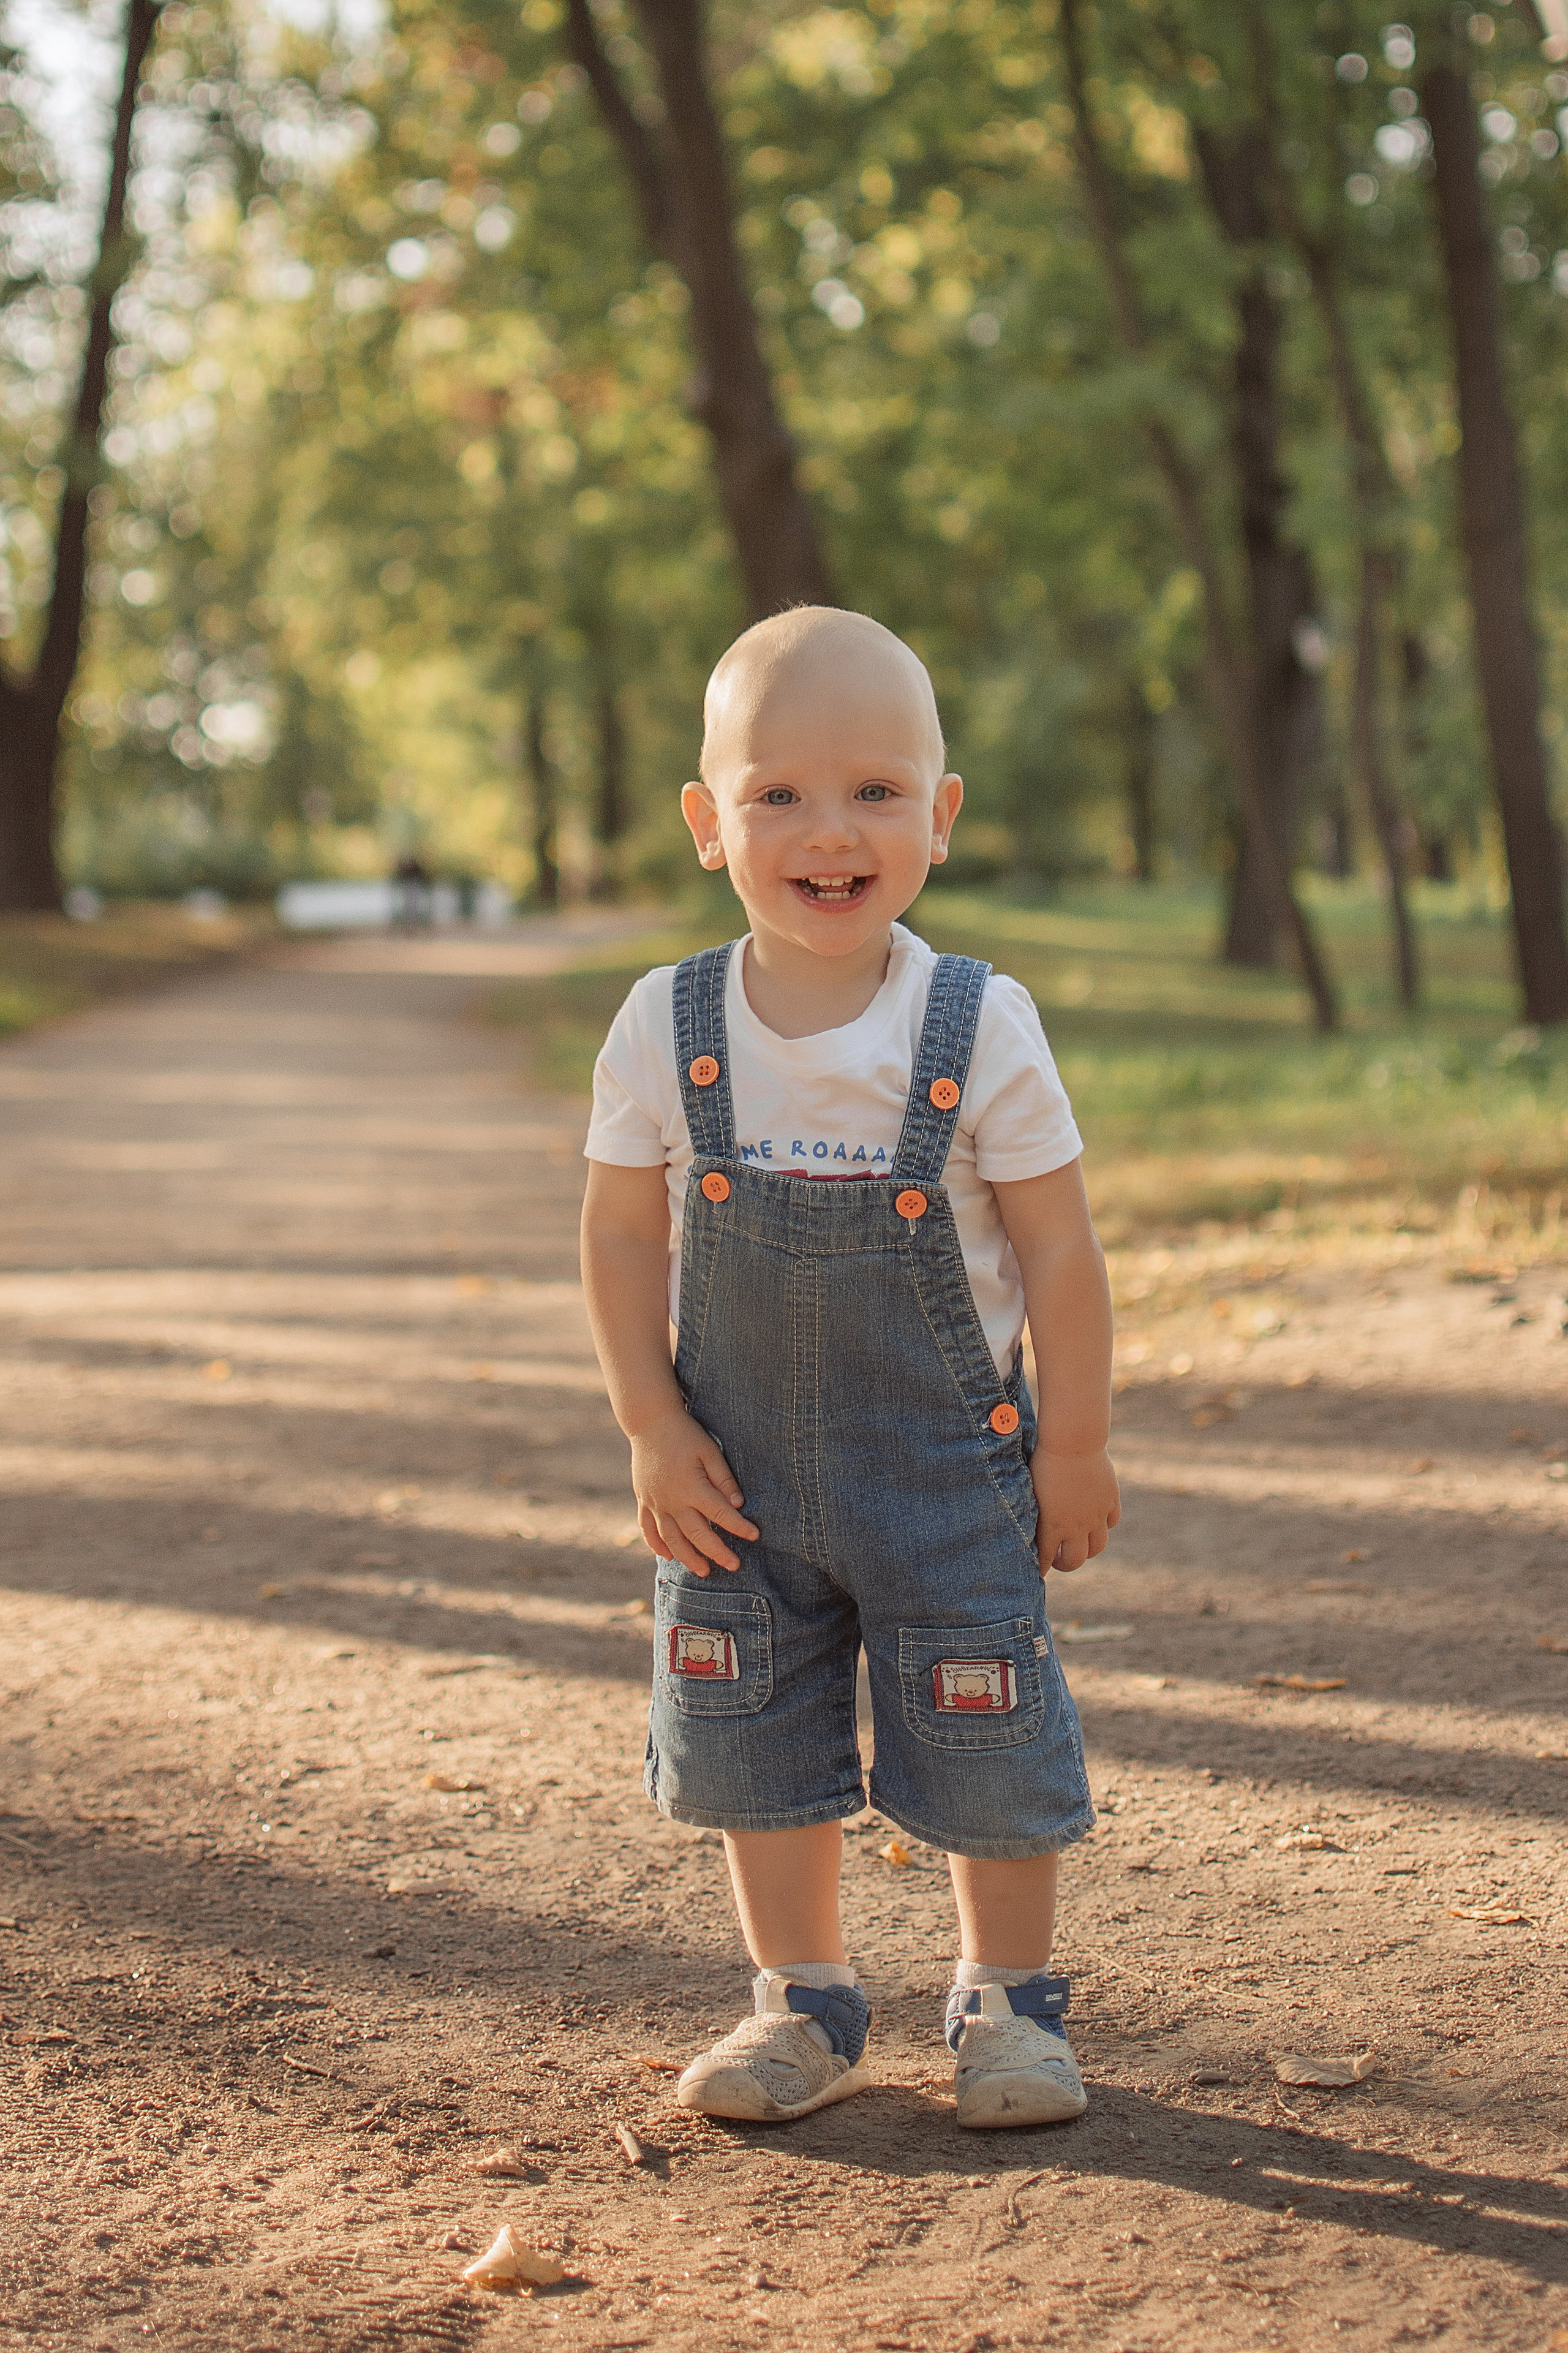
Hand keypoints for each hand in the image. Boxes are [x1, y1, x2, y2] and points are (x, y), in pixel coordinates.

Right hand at [630, 1407, 758, 1576]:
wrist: (649, 1422)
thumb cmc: (685, 1434)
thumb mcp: (709, 1451)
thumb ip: (723, 1479)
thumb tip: (738, 1504)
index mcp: (692, 1487)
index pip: (720, 1514)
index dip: (739, 1527)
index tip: (755, 1536)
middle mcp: (672, 1500)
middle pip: (697, 1535)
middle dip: (717, 1552)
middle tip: (734, 1565)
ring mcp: (655, 1503)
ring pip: (671, 1539)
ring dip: (688, 1558)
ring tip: (704, 1571)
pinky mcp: (643, 1500)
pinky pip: (648, 1529)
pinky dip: (657, 1545)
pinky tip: (668, 1556)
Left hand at [1032, 1446, 1119, 1574]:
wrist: (1073, 1441)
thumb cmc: (1043, 1461)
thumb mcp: (1031, 1489)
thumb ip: (1034, 1512)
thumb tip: (1028, 1527)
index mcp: (1052, 1525)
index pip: (1045, 1558)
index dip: (1041, 1568)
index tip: (1038, 1572)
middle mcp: (1077, 1525)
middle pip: (1076, 1560)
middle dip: (1065, 1564)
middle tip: (1058, 1558)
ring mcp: (1096, 1514)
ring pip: (1098, 1546)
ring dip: (1088, 1549)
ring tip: (1079, 1543)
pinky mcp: (1110, 1500)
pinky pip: (1112, 1522)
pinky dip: (1105, 1524)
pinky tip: (1097, 1519)